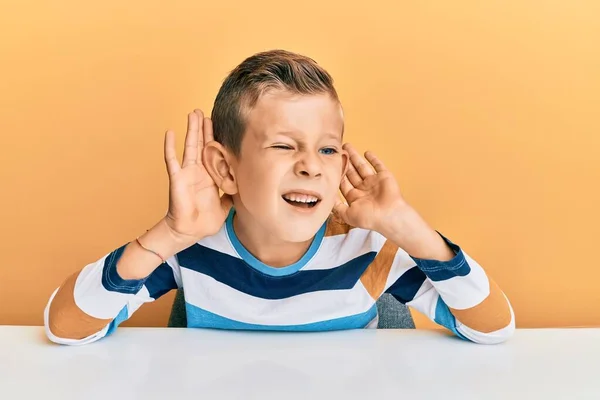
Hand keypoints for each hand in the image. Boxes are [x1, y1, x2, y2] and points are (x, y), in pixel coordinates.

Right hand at [162, 110, 232, 243]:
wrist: (189, 232)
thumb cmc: (204, 222)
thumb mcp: (226, 207)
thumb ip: (233, 196)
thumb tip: (246, 191)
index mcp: (210, 177)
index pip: (214, 153)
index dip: (216, 139)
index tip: (221, 125)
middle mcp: (198, 171)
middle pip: (202, 144)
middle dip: (204, 128)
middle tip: (204, 111)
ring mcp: (186, 173)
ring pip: (189, 146)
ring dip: (191, 129)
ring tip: (192, 113)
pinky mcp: (177, 178)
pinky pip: (172, 160)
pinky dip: (170, 146)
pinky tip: (170, 132)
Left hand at [334, 144, 453, 260]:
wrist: (389, 215)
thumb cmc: (369, 218)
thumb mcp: (347, 214)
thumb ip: (337, 206)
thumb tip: (327, 198)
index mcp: (355, 197)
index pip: (343, 183)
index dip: (337, 173)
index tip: (330, 164)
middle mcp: (363, 189)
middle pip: (351, 172)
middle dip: (344, 162)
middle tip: (337, 151)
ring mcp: (374, 182)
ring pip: (361, 166)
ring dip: (355, 157)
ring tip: (347, 146)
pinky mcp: (384, 176)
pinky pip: (378, 165)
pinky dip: (373, 158)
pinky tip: (366, 152)